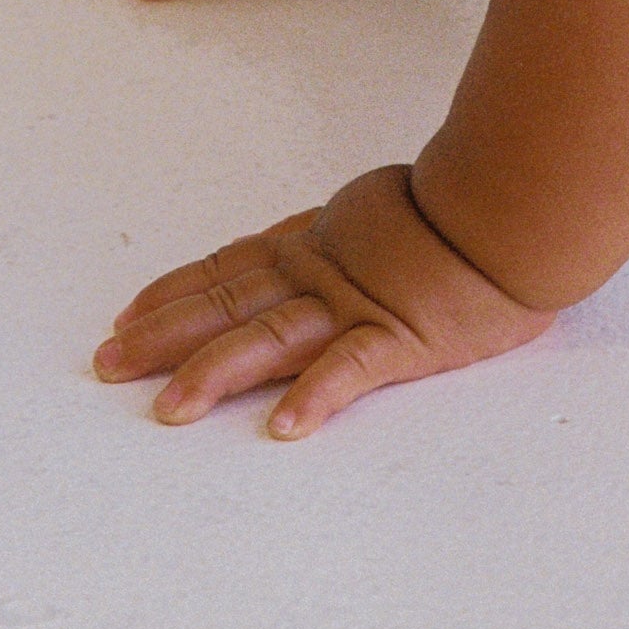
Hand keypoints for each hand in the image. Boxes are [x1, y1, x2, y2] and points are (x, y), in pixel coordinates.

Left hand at [91, 166, 554, 437]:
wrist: (521, 201)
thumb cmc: (470, 204)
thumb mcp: (391, 209)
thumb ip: (357, 229)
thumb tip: (333, 241)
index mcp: (320, 243)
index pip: (232, 267)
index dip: (176, 291)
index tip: (125, 314)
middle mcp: (324, 272)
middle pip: (230, 303)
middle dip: (163, 334)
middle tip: (107, 363)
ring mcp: (360, 304)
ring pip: (273, 338)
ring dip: (217, 371)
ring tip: (169, 409)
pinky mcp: (404, 336)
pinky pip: (354, 369)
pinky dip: (319, 394)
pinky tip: (285, 427)